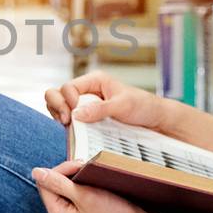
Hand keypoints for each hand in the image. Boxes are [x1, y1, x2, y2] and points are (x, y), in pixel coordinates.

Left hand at [31, 160, 159, 212]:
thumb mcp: (85, 195)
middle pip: (51, 186)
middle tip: (86, 166)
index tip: (80, 165)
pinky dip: (79, 185)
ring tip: (89, 173)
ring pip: (62, 188)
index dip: (60, 170)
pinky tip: (91, 182)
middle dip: (67, 173)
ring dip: (74, 177)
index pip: (45, 184)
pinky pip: (71, 195)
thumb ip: (58, 183)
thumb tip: (35, 172)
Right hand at [44, 72, 212, 149]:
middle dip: (56, 106)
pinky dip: (65, 125)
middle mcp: (86, 92)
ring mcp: (84, 106)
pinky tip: (72, 132)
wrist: (155, 121)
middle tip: (66, 121)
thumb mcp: (123, 105)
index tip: (74, 114)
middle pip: (56, 94)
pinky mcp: (86, 120)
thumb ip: (100, 109)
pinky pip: (67, 120)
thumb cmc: (143, 107)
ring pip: (58, 106)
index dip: (67, 101)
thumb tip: (76, 114)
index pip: (68, 88)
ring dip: (58, 115)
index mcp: (94, 81)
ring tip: (67, 126)